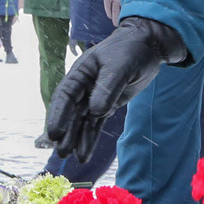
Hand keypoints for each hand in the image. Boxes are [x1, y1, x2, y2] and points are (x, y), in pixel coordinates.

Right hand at [47, 17, 185, 161]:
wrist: (149, 45)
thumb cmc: (131, 49)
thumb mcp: (120, 66)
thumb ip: (108, 88)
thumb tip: (95, 112)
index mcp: (81, 72)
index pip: (65, 96)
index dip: (58, 115)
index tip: (54, 133)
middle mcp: (84, 86)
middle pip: (70, 112)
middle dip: (65, 132)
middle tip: (60, 153)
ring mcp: (94, 96)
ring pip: (81, 121)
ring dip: (76, 139)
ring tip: (69, 158)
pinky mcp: (107, 104)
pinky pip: (95, 124)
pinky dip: (89, 138)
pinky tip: (84, 154)